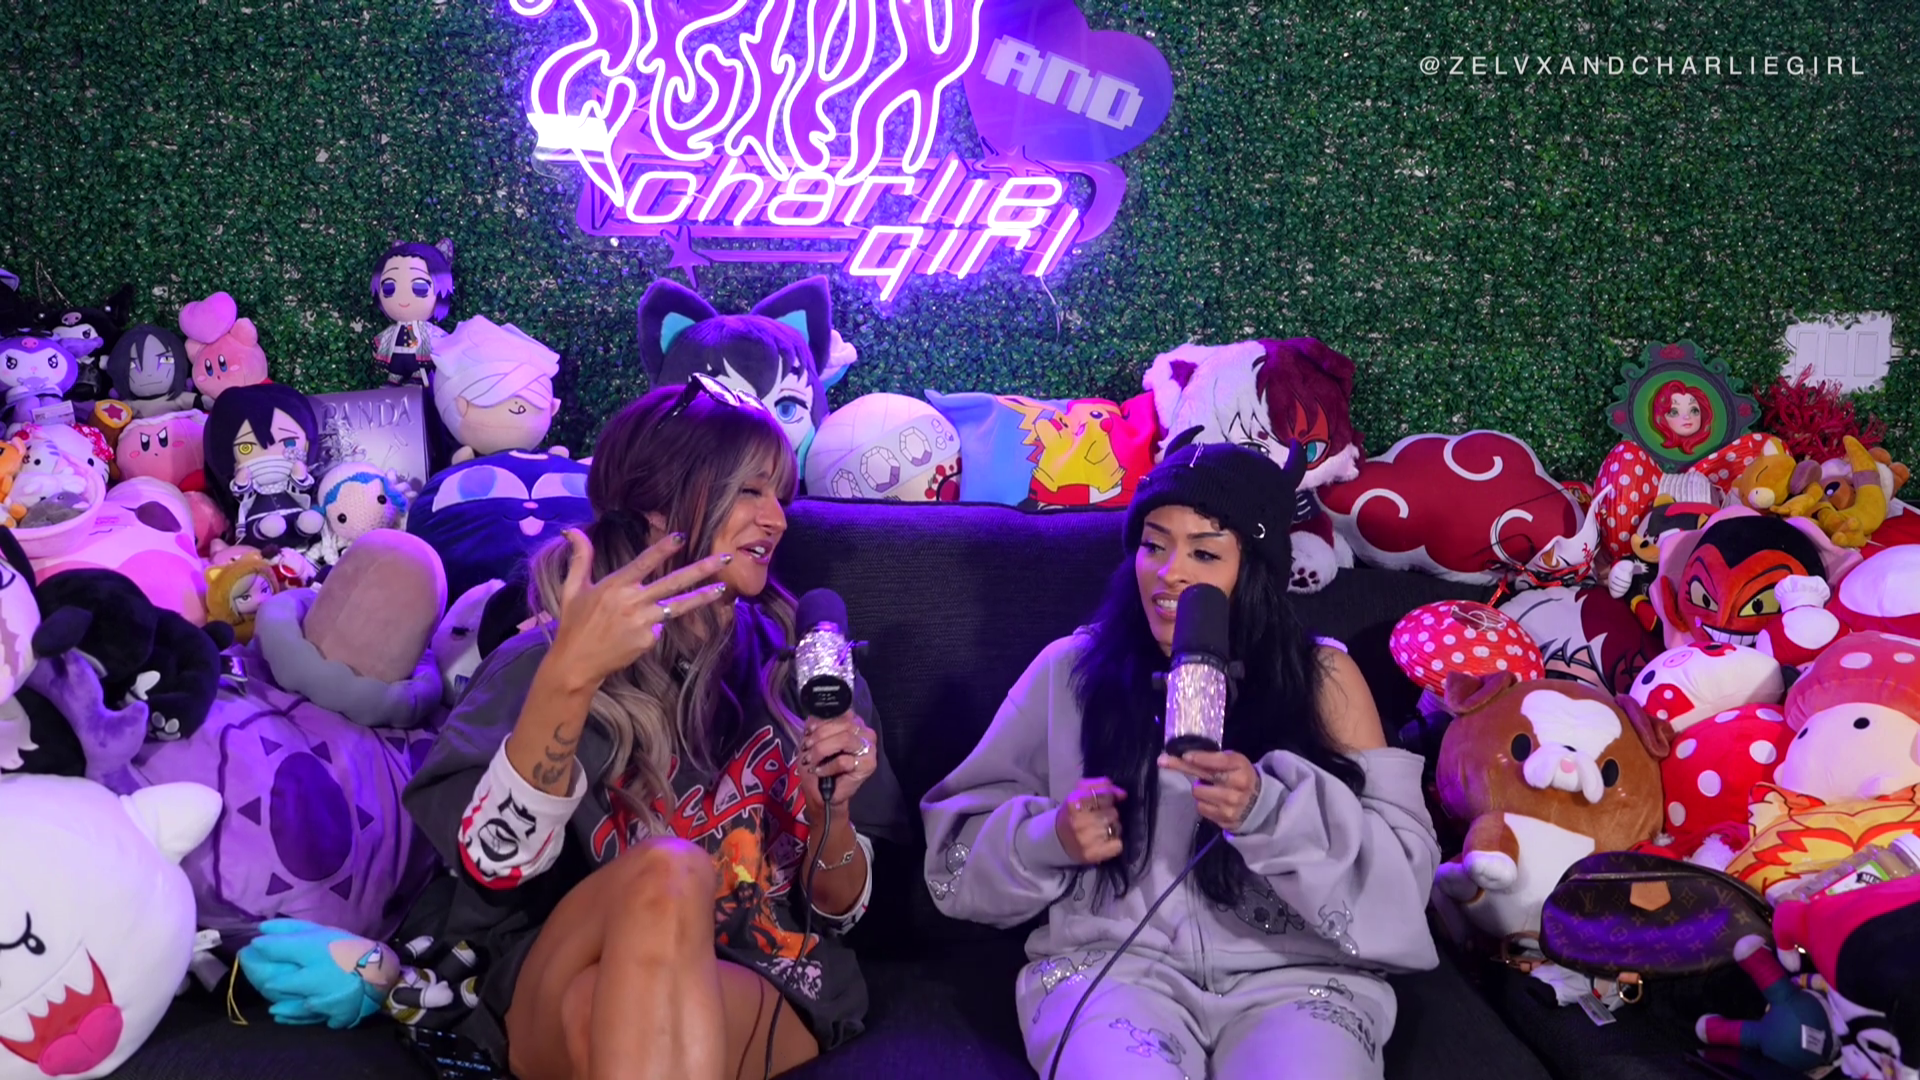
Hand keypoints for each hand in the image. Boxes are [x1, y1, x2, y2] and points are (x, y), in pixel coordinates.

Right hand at [546, 528, 732, 690]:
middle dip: (701, 570)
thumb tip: (572, 530)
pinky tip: (635, 633)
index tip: (682, 536)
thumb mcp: (573, 588)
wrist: (577, 663)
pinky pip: (659, 628)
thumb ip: (580, 558)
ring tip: (723, 588)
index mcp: (615, 586)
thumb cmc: (574, 624)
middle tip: (724, 559)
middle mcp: (632, 602)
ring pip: (678, 606)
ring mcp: (643, 622)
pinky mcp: (648, 640)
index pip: (644, 562)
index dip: (663, 548)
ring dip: (702, 597)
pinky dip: (654, 625)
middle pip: (673, 582)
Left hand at [798, 712, 878, 808]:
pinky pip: (844, 761)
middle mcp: (865, 733)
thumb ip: (816, 727)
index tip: (808, 732)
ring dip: (822, 750)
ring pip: (844, 740)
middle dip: (820, 736)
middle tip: (806, 748)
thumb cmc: (820, 766)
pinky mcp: (868, 765)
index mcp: (854, 723)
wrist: (823, 793)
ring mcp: (869, 748)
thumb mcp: (814, 741)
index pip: (840, 713)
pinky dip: (827, 766)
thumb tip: (812, 719)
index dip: (821, 722)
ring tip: (811, 760)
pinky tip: (819, 771)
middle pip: (843, 725)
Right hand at [1055, 777, 1125, 864]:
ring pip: (1116, 827)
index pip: (1107, 795)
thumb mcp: (1081, 792)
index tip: (1103, 801)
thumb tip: (1122, 795)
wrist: (1058, 838)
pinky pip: (1118, 845)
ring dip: (1113, 827)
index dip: (1108, 797)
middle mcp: (1079, 821)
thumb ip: (1102, 786)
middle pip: (1113, 812)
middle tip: (1100, 816)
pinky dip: (1115, 842)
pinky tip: (1106, 841)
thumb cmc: (1073, 812)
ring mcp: (1085, 840)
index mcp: (1074, 802)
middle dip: (1110, 813)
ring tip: (1102, 828)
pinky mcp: (1092, 854)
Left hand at [1159, 750, 1260, 831]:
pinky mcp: (1225, 819)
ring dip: (1199, 790)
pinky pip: (1201, 808)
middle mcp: (1237, 786)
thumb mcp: (1235, 763)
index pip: (1219, 761)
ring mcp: (1231, 804)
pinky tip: (1213, 802)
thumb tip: (1185, 755)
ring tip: (1210, 789)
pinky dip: (1203, 803)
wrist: (1259, 804)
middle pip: (1202, 776)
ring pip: (1198, 793)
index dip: (1201, 758)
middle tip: (1163, 760)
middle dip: (1180, 766)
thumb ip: (1215, 760)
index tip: (1184, 755)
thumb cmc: (1240, 777)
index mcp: (1241, 767)